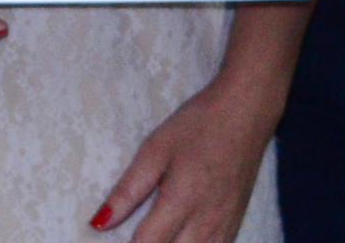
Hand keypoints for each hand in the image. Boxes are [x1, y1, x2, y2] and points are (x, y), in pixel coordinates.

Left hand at [91, 75, 275, 239]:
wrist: (246, 113)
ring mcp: (223, 229)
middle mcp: (205, 223)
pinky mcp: (234, 227)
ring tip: (157, 236)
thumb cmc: (197, 125)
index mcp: (180, 203)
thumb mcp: (155, 149)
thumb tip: (98, 223)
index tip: (109, 241)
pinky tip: (180, 239)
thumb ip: (127, 190)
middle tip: (138, 235)